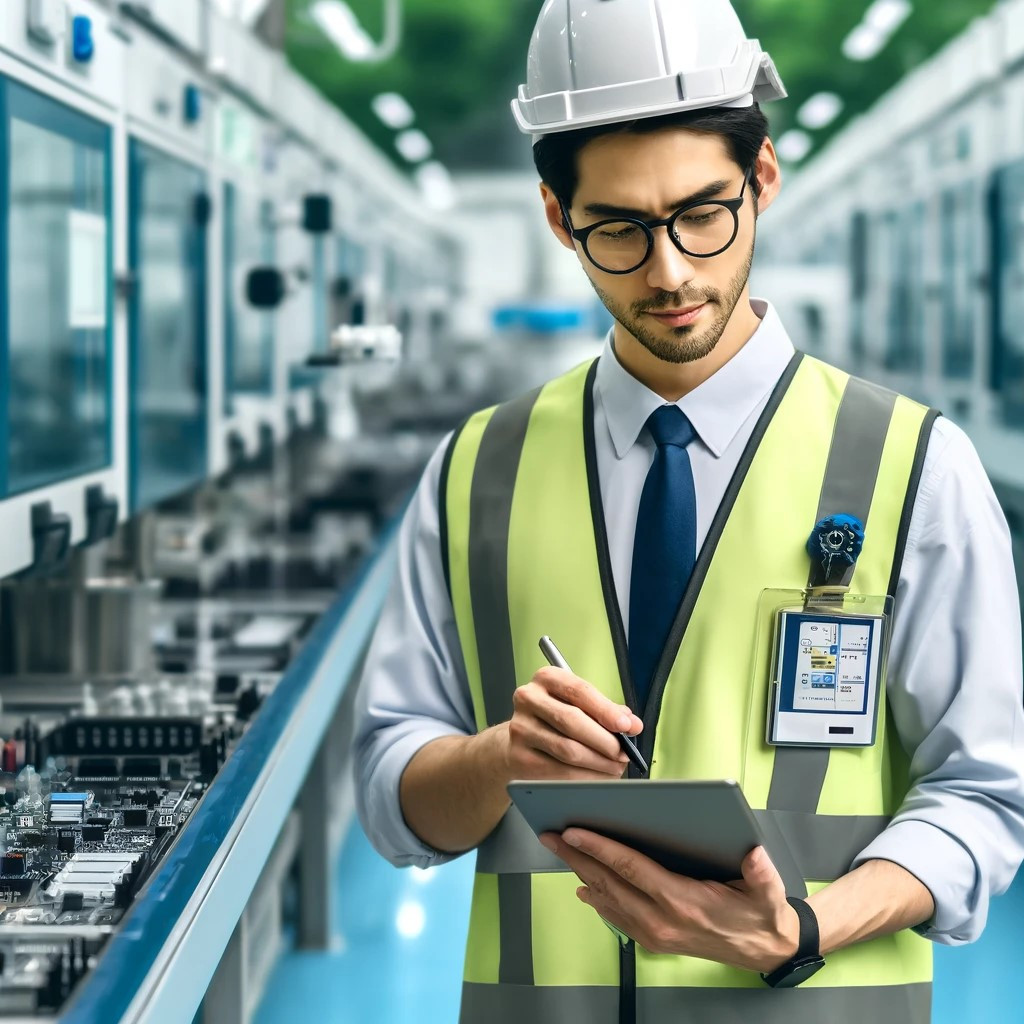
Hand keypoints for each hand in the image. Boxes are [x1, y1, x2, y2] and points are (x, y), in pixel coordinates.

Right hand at [503, 668, 642, 781]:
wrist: (521, 739)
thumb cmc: (556, 718)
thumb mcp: (578, 704)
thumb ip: (606, 710)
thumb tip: (632, 724)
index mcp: (547, 678)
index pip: (579, 691)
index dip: (606, 710)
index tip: (627, 726)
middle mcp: (528, 699)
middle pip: (572, 721)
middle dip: (605, 741)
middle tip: (624, 753)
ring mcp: (521, 728)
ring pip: (567, 750)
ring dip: (598, 763)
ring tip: (614, 767)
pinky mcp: (519, 757)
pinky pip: (559, 772)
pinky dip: (584, 777)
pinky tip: (596, 776)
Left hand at [539, 830, 799, 973]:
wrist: (764, 950)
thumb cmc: (760, 914)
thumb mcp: (768, 892)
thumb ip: (761, 873)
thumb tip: (753, 853)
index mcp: (684, 902)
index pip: (632, 869)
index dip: (601, 849)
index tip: (574, 832)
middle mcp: (663, 921)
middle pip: (609, 883)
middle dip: (576, 857)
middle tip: (550, 834)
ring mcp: (655, 934)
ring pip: (607, 899)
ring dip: (582, 874)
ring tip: (560, 850)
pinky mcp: (654, 940)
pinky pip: (617, 916)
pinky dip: (597, 899)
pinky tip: (585, 886)